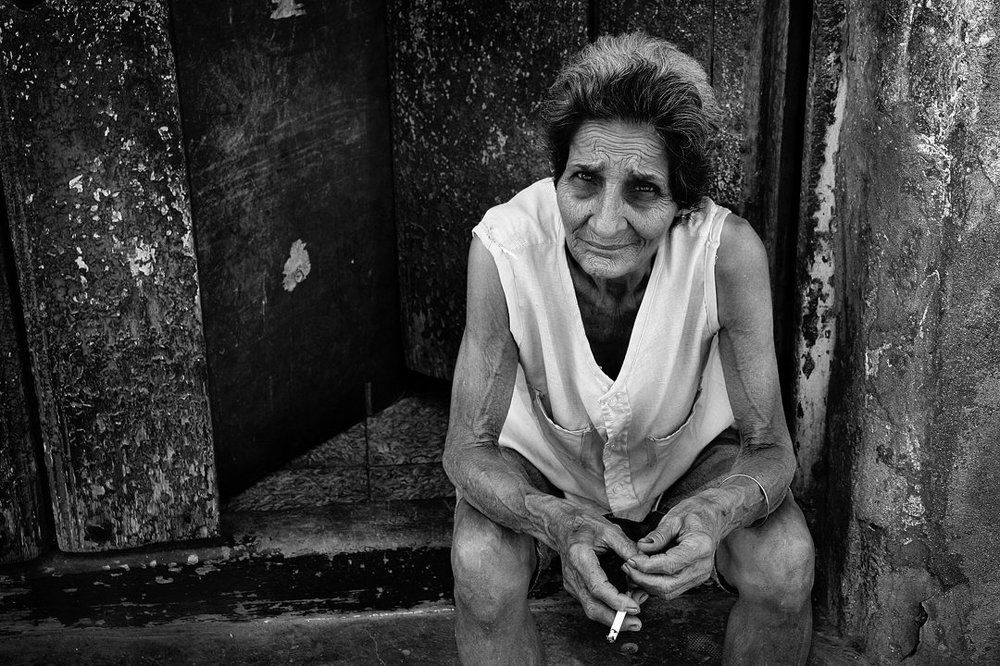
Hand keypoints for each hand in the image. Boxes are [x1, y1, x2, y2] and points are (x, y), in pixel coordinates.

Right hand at [553, 509, 644, 630]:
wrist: (561, 525)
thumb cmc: (584, 524)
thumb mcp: (609, 529)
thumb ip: (627, 547)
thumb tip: (645, 563)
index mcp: (580, 558)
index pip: (597, 587)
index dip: (616, 600)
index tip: (634, 606)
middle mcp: (573, 575)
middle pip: (592, 607)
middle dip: (615, 620)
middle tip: (637, 624)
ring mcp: (572, 584)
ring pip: (591, 609)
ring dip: (613, 616)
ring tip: (635, 615)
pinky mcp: (574, 588)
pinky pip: (590, 604)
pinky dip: (607, 608)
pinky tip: (623, 604)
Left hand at [622, 492, 724, 600]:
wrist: (712, 517)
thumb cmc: (694, 513)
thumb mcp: (674, 517)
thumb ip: (658, 535)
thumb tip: (641, 547)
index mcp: (699, 547)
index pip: (669, 565)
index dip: (646, 566)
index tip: (630, 559)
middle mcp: (702, 566)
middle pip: (667, 585)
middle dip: (642, 579)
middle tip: (626, 567)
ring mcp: (700, 576)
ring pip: (668, 592)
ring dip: (646, 585)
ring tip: (631, 570)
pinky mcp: (694, 580)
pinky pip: (672, 590)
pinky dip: (654, 586)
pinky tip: (642, 574)